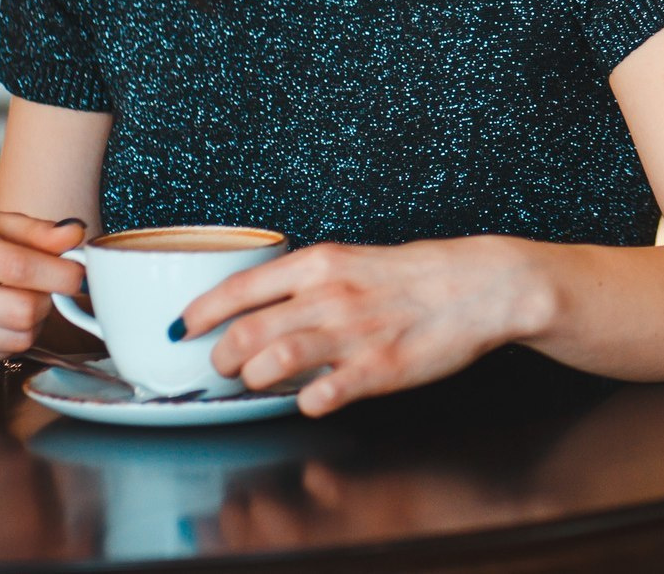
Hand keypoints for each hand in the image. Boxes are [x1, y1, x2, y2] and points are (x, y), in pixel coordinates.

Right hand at [0, 210, 86, 371]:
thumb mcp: (1, 223)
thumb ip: (42, 231)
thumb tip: (76, 235)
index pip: (19, 268)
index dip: (61, 274)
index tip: (80, 273)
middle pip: (22, 312)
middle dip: (48, 299)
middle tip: (45, 285)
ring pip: (18, 340)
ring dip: (33, 322)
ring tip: (17, 298)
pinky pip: (1, 358)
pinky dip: (12, 340)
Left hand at [183, 237, 545, 415]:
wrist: (481, 286)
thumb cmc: (417, 276)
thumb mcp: (354, 262)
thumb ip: (306, 283)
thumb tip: (259, 306)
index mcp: (322, 264)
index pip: (240, 287)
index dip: (201, 312)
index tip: (183, 328)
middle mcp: (330, 296)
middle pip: (245, 331)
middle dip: (222, 356)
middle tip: (224, 365)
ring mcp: (353, 334)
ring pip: (273, 361)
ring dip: (255, 377)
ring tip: (260, 380)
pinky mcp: (379, 369)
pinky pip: (322, 395)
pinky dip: (305, 402)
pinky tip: (310, 398)